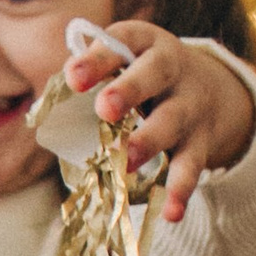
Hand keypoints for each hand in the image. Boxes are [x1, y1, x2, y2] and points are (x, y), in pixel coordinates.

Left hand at [65, 22, 255, 220]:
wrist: (212, 89)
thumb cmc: (143, 77)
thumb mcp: (122, 64)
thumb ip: (88, 79)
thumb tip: (43, 109)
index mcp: (144, 44)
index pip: (122, 43)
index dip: (97, 59)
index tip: (73, 78)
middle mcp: (172, 69)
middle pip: (154, 74)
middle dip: (129, 90)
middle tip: (104, 109)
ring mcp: (190, 105)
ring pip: (172, 120)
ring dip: (149, 141)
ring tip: (126, 162)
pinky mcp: (201, 141)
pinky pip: (192, 165)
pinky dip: (181, 189)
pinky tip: (171, 213)